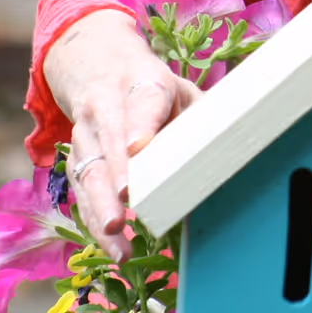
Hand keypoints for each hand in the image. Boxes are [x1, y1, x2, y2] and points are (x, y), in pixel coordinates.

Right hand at [43, 9, 203, 260]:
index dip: (140, 125)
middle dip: (117, 173)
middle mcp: (106, 106)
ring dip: (101, 206)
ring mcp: (86, 132)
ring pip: (89, 170)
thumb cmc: (153, 88)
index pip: (143, 104)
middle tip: (126, 202)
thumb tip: (235, 145)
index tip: (138, 147)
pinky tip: (110, 243)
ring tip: (116, 235)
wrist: (99, 69)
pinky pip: (81, 190)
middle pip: (109, 141)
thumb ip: (202, 117)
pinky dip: (93, 219)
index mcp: (142, 84)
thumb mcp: (182, 90)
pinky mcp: (76, 157)